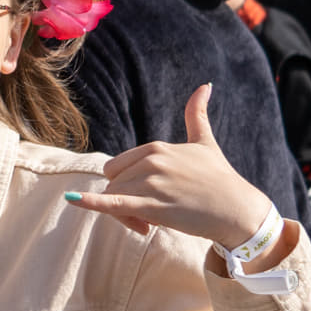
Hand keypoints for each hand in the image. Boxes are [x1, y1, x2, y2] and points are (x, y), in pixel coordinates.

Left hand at [65, 85, 274, 249]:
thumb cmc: (220, 178)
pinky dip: (91, 202)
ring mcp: (150, 183)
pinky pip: (113, 203)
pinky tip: (72, 200)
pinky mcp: (151, 205)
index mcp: (156, 148)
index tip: (149, 200)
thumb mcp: (205, 142)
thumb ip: (197, 115)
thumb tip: (205, 85)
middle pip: (113, 183)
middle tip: (147, 217)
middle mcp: (151, 161)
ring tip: (150, 225)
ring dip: (126, 217)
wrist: (237, 210)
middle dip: (123, 201)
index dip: (127, 186)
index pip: (118, 167)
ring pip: (114, 198)